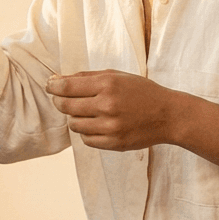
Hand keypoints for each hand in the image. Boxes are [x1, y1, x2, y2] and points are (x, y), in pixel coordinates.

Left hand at [46, 70, 180, 151]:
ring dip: (75, 118)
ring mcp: (111, 126)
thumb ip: (85, 77)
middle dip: (60, 102)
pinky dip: (87, 132)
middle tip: (63, 99)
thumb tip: (56, 79)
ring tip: (86, 112)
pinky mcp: (114, 143)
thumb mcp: (115, 76)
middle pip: (66, 106)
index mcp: (107, 84)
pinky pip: (86, 140)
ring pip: (74, 124)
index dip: (53, 87)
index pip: (66, 87)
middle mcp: (107, 105)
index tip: (50, 86)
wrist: (168, 115)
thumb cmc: (140, 91)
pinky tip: (96, 125)